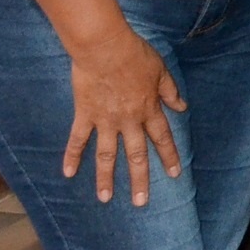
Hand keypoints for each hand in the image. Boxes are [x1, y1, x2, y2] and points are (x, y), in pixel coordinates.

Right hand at [60, 24, 184, 205]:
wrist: (106, 48)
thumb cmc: (135, 54)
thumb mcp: (161, 71)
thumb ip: (170, 91)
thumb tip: (182, 107)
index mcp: (148, 109)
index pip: (162, 138)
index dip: (169, 156)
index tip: (175, 174)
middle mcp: (128, 120)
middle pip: (136, 154)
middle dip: (140, 179)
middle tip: (141, 202)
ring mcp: (105, 120)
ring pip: (106, 155)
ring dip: (105, 178)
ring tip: (105, 198)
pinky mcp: (84, 115)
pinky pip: (77, 140)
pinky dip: (71, 156)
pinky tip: (68, 173)